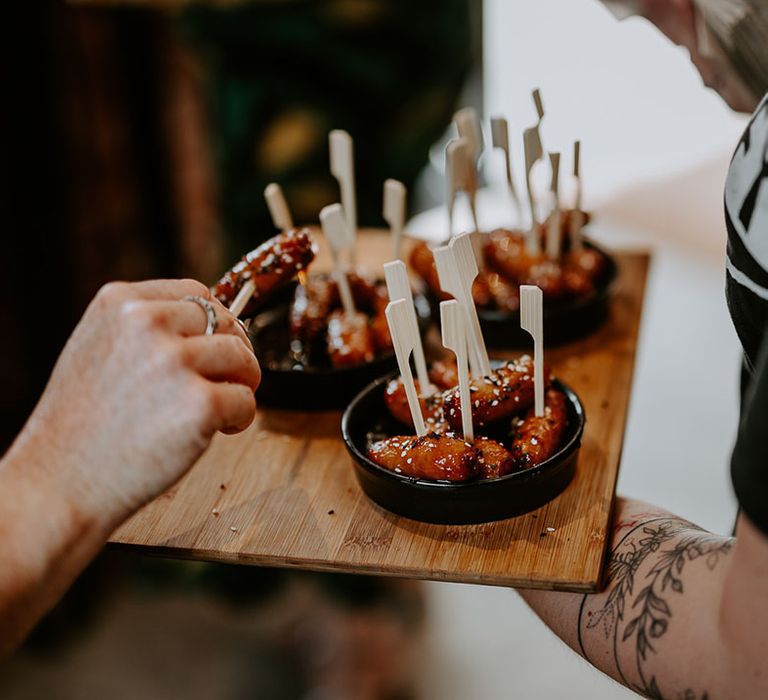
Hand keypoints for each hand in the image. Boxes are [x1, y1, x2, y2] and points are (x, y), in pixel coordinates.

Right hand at [11, 279, 259, 527]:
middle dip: (234, 354)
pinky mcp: (200, 403)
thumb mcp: (99, 348)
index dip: (216, 323)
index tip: (216, 347)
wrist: (59, 483)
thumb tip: (213, 321)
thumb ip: (147, 328)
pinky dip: (241, 418)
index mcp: (119, 301)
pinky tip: (218, 432)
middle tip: (225, 384)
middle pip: (226, 322)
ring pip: (243, 358)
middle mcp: (147, 322)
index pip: (196, 293)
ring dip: (242, 385)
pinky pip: (246, 399)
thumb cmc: (82, 424)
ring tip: (218, 412)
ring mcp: (174, 361)